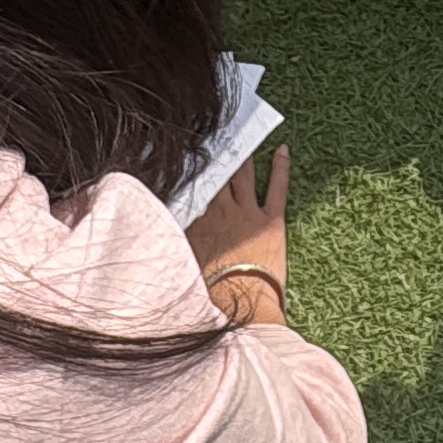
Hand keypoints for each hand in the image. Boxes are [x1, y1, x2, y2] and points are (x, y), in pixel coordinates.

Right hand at [185, 146, 290, 326]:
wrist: (243, 304)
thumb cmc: (212, 293)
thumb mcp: (184, 263)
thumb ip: (176, 240)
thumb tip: (160, 227)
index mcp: (196, 221)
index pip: (193, 188)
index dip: (191, 171)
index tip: (187, 155)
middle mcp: (221, 211)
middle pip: (217, 176)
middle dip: (215, 157)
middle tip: (214, 137)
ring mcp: (248, 213)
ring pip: (243, 175)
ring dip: (241, 156)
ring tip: (240, 137)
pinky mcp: (272, 220)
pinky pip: (278, 187)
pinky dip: (281, 168)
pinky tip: (282, 150)